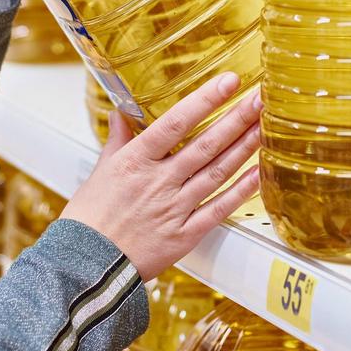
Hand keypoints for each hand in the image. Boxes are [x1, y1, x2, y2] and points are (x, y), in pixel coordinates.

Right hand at [62, 72, 262, 281]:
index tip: (228, 82)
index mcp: (135, 161)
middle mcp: (158, 182)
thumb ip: (118, 140)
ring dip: (244, 148)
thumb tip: (121, 113)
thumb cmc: (90, 220)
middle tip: (260, 98)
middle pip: (205, 145)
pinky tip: (258, 173)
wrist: (85, 268)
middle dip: (235, 119)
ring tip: (264, 126)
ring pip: (216, 173)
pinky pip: (218, 209)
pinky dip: (241, 192)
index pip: (175, 122)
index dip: (204, 101)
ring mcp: (174, 208)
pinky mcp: (184, 235)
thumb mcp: (100, 171)